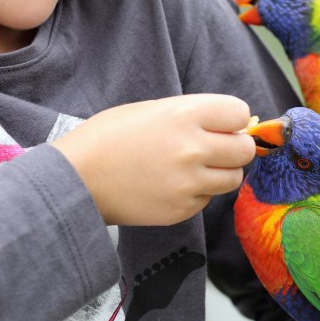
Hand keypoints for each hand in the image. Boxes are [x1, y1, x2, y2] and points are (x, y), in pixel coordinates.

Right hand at [51, 94, 255, 225]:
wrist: (75, 179)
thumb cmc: (109, 137)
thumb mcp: (152, 110)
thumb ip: (194, 115)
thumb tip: (233, 125)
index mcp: (184, 115)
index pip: (240, 113)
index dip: (233, 119)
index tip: (224, 124)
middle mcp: (192, 149)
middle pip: (244, 150)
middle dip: (235, 147)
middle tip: (216, 148)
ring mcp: (188, 184)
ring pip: (233, 179)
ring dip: (221, 172)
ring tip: (194, 168)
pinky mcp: (181, 210)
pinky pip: (208, 199)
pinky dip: (198, 193)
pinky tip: (173, 186)